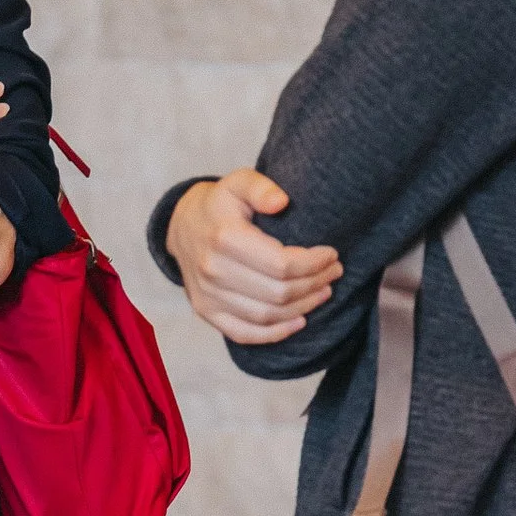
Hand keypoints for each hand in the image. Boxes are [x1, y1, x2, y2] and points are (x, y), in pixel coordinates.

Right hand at [167, 168, 341, 344]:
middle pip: (278, 292)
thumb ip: (260, 187)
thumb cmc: (220, 204)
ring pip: (266, 315)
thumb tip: (281, 202)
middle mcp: (213, 270)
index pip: (281, 264)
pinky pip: (244, 333)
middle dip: (314, 284)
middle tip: (333, 273)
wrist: (182, 227)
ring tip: (323, 292)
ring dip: (302, 307)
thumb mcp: (238, 182)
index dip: (314, 264)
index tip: (331, 255)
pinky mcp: (206, 311)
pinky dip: (275, 333)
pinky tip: (299, 320)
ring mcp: (207, 295)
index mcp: (224, 238)